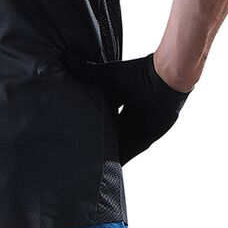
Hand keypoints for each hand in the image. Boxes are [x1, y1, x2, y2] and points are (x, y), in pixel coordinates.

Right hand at [62, 50, 191, 165]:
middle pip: (107, 131)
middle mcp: (126, 116)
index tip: (72, 127)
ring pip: (116, 144)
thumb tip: (65, 57)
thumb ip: (85, 71)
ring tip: (85, 162)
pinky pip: (128, 154)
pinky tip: (104, 169)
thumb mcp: (104, 76)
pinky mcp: (143, 140)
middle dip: (95, 138)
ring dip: (105, 151)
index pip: (99, 114)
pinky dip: (118, 161)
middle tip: (77, 148)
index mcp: (117, 100)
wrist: (163, 81)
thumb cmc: (136, 75)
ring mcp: (135, 129)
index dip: (87, 120)